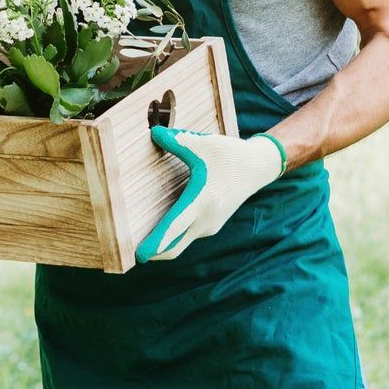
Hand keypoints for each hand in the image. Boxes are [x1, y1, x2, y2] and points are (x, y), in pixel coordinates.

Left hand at [136, 126, 286, 261]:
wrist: (257, 167)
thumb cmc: (230, 155)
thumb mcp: (203, 144)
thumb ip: (177, 141)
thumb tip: (153, 133)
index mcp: (201, 201)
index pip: (174, 227)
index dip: (155, 242)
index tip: (138, 255)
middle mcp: (205, 220)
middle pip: (174, 247)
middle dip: (153, 253)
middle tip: (130, 252)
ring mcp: (209, 225)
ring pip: (180, 242)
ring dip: (162, 243)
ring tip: (141, 238)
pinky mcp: (211, 225)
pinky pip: (187, 236)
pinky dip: (173, 236)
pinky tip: (163, 226)